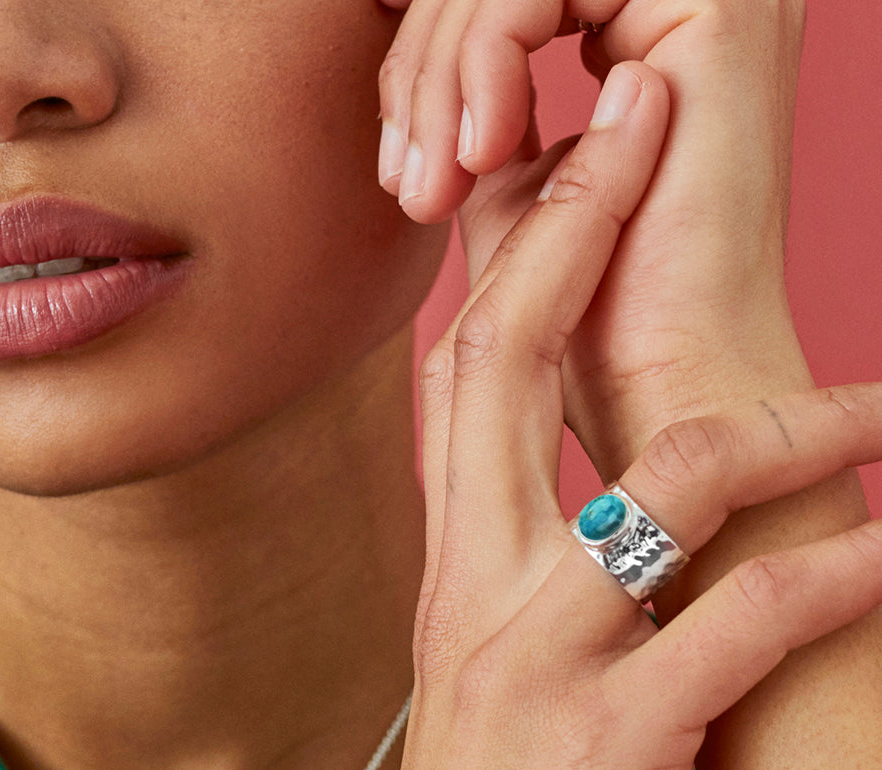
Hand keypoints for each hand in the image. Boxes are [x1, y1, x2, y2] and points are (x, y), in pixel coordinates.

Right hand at [268, 62, 881, 769]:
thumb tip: (576, 515)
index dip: (504, 264)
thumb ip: (516, 591)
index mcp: (452, 580)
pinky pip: (745, 624)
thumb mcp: (481, 692)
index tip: (558, 173)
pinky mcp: (614, 745)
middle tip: (643, 120)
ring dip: (796, 424)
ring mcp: (542, 662)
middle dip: (578, 228)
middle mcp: (481, 594)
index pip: (461, 384)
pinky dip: (837, 576)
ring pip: (666, 481)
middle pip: (511, 366)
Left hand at [378, 0, 810, 478]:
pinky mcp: (718, 10)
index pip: (507, 5)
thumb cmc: (590, 320)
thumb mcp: (509, 197)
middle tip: (406, 185)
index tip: (399, 171)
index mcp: (641, 33)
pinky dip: (485, 57)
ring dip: (442, 76)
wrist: (658, 385)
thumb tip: (426, 74)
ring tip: (434, 186)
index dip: (430, 65)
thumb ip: (482, 121)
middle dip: (422, 75)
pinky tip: (480, 152)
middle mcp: (674, 6)